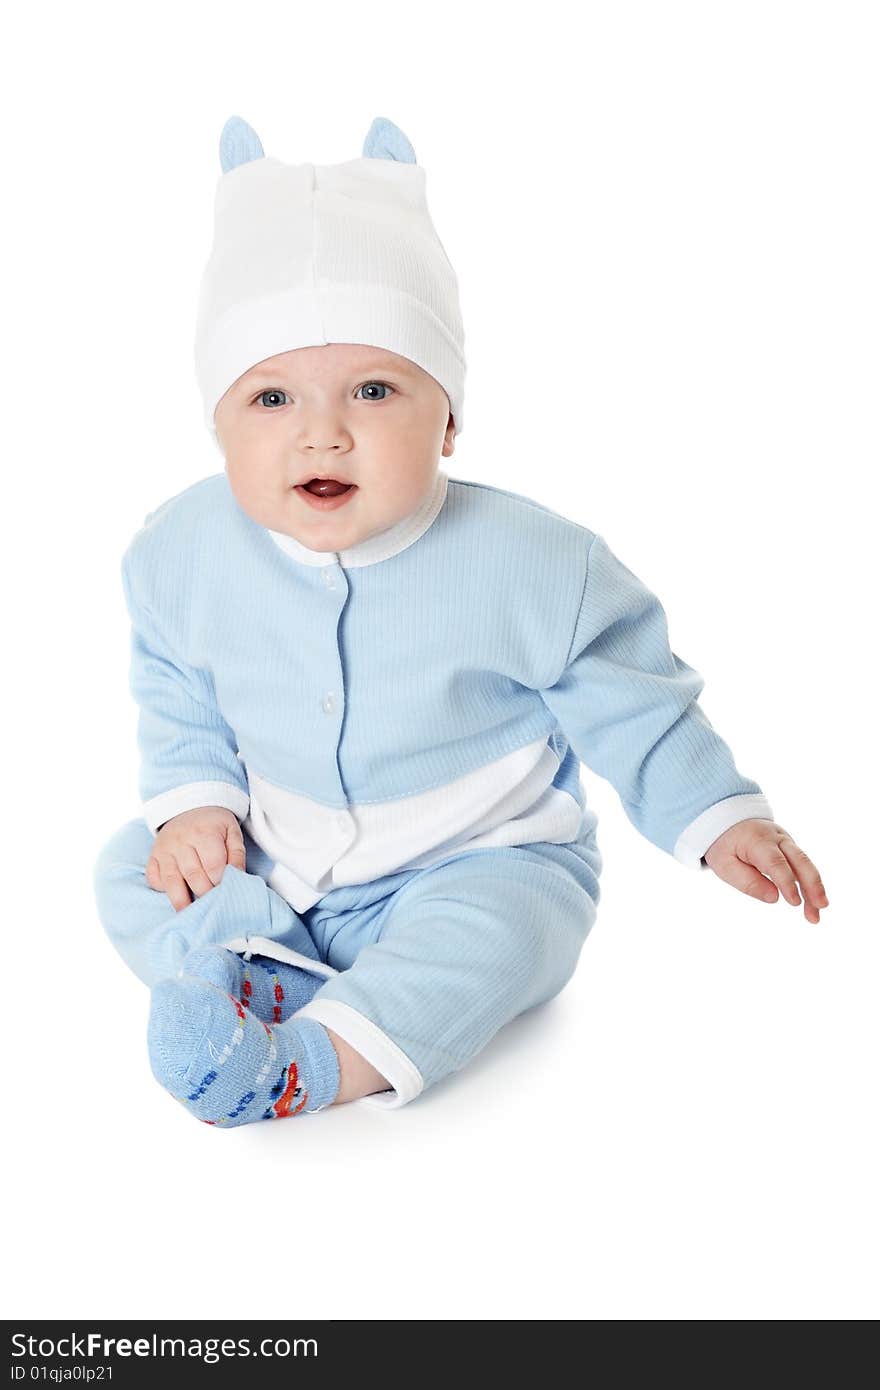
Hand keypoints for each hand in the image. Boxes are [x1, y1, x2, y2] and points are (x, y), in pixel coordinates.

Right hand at [145, 806, 246, 912]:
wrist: (189, 806)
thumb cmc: (214, 825)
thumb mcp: (232, 832)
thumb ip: (237, 855)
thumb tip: (238, 878)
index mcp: (204, 833)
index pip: (213, 867)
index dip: (221, 883)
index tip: (227, 893)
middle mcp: (181, 842)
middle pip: (193, 877)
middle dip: (205, 894)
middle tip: (213, 905)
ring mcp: (164, 850)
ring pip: (171, 881)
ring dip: (182, 902)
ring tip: (191, 915)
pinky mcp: (153, 856)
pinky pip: (153, 877)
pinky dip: (161, 889)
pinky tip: (173, 895)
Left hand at [702, 819, 827, 922]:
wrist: (728, 819)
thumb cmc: (725, 845)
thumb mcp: (723, 864)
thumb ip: (747, 881)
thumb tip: (774, 898)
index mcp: (758, 841)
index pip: (776, 863)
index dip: (787, 882)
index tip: (795, 902)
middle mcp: (777, 839)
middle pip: (800, 860)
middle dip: (812, 884)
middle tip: (821, 906)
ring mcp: (787, 842)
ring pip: (806, 865)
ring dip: (815, 889)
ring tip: (817, 915)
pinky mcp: (790, 849)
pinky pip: (803, 866)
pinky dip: (810, 884)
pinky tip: (813, 904)